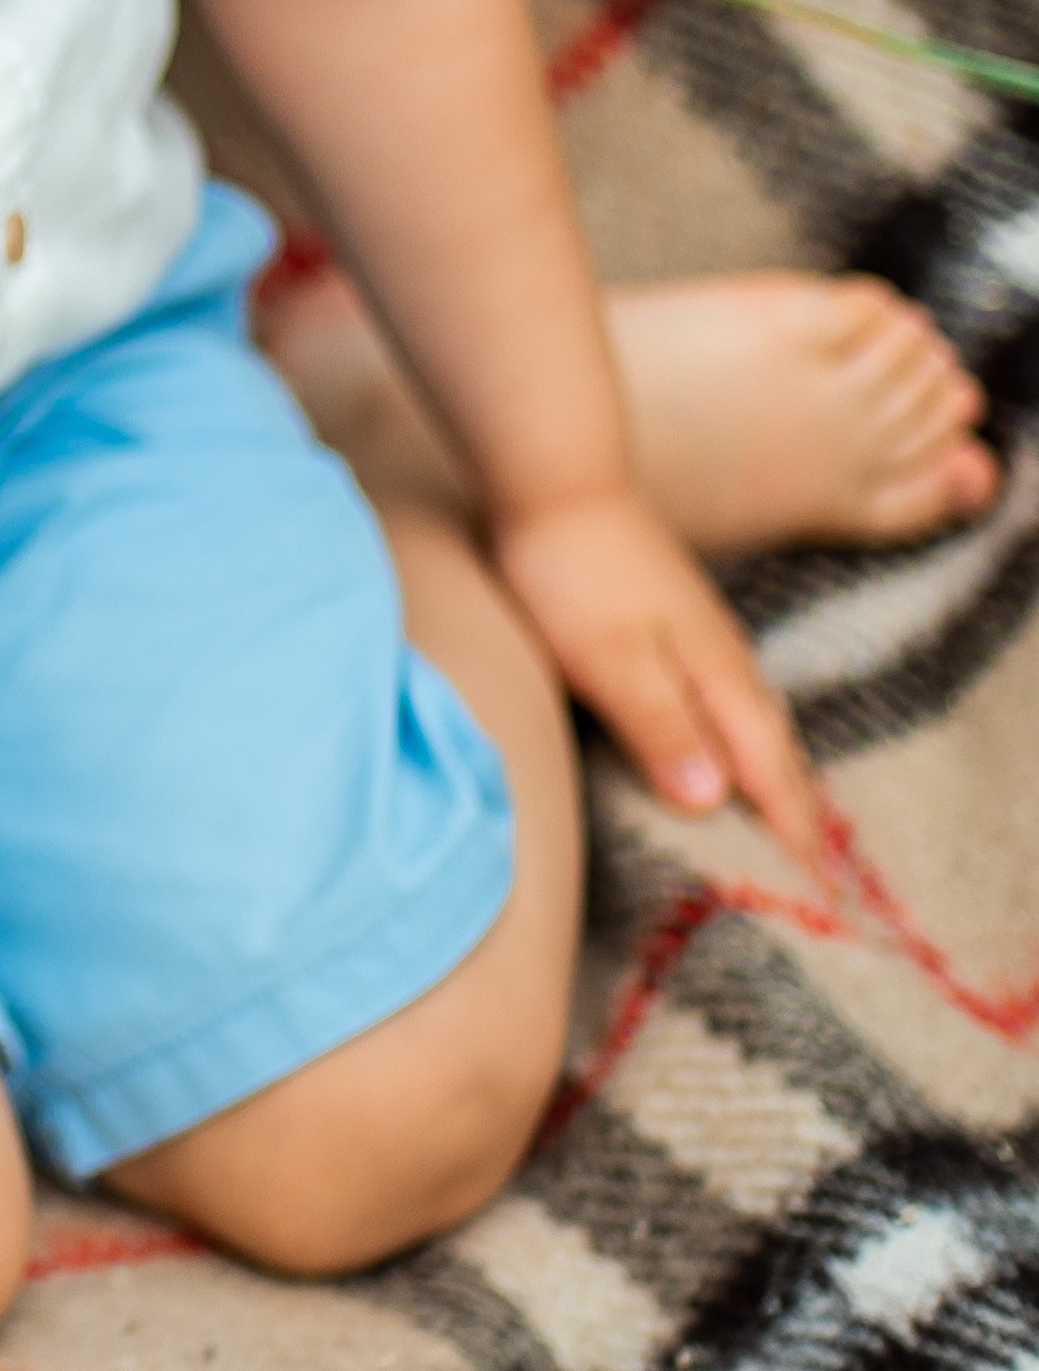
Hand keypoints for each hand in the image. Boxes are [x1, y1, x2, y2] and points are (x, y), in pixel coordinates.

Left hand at [493, 487, 818, 863]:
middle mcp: (724, 658)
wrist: (554, 478)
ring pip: (753, 721)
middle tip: (815, 878)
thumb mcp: (611, 659)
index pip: (768, 770)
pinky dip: (737, 736)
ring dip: (771, 775)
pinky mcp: (674, 622)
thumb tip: (714, 801)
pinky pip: (725, 698)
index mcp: (717, 676)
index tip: (817, 892)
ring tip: (782, 821)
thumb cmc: (573, 572)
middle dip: (796, 814)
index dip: (792, 832)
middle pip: (774, 749)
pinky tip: (720, 739)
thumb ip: (661, 727)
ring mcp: (702, 635)